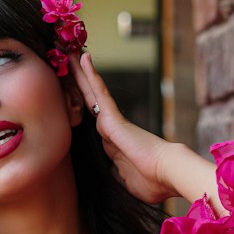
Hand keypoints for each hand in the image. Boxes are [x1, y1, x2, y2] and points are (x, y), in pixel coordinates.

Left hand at [70, 53, 175, 202]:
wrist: (167, 173)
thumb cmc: (152, 182)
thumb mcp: (124, 180)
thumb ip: (115, 172)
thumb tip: (112, 171)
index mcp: (112, 143)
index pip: (92, 122)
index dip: (81, 107)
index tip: (72, 96)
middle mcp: (111, 128)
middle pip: (89, 100)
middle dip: (77, 82)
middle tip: (66, 61)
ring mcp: (112, 121)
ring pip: (91, 91)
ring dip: (80, 73)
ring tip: (69, 52)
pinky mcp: (113, 117)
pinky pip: (99, 92)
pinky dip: (91, 76)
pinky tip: (84, 59)